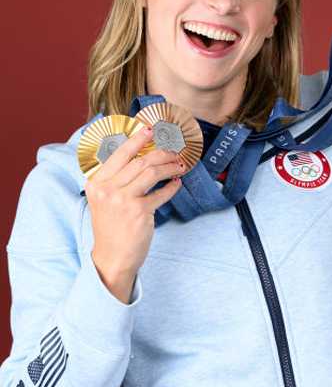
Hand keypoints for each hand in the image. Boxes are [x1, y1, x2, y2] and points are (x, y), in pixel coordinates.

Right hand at [84, 127, 183, 302]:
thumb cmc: (112, 226)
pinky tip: (177, 184)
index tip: (150, 129)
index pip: (118, 153)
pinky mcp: (138, 211)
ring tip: (180, 166)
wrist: (112, 257)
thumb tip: (142, 155)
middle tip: (175, 152)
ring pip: (152, 172)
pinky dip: (172, 187)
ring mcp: (122, 199)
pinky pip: (162, 192)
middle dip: (162, 153)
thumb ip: (117, 179)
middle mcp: (106, 188)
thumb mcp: (105, 199)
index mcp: (96, 182)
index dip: (136, 139)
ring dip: (170, 167)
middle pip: (140, 160)